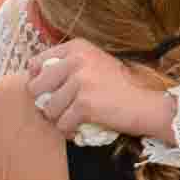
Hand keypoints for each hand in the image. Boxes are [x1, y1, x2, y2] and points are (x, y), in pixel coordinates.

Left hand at [28, 39, 176, 142]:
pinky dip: (69, 131)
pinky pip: (62, 124)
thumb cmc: (120, 87)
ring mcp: (80, 82)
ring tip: (73, 120)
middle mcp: (76, 60)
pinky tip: (79, 129)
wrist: (145, 104)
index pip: (36, 63)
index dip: (36, 81)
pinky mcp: (84, 104)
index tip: (46, 92)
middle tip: (58, 110)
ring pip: (48, 110)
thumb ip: (68, 65)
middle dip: (43, 103)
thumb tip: (33, 78)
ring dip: (58, 120)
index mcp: (76, 48)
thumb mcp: (94, 63)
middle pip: (35, 87)